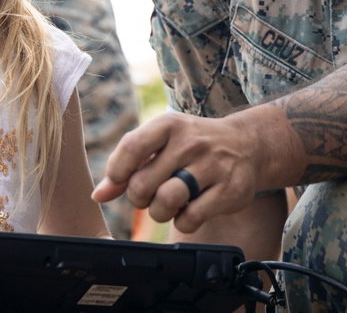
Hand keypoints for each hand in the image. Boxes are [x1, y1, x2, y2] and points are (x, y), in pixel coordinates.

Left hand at [92, 111, 260, 233]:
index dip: (117, 172)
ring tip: (168, 204)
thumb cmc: (192, 145)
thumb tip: (98, 195)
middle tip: (151, 194)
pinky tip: (190, 211)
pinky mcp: (229, 190)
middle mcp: (191, 142)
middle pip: (143, 184)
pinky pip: (190, 218)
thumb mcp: (161, 142)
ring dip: (159, 212)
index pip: (131, 148)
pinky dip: (183, 221)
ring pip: (165, 202)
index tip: (122, 180)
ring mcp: (212, 166)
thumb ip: (128, 165)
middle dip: (139, 198)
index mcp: (169, 125)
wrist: (248, 145)